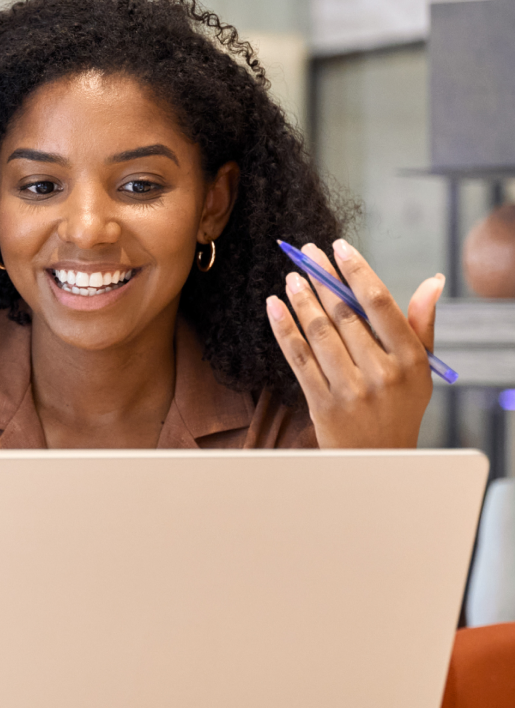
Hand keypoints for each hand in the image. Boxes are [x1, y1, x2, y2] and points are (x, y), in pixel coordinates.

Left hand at [266, 239, 441, 447]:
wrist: (380, 460)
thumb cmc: (399, 406)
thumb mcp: (421, 368)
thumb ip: (421, 324)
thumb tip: (433, 282)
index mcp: (410, 359)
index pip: (380, 303)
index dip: (357, 271)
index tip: (340, 247)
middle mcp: (381, 373)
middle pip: (345, 314)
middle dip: (323, 279)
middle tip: (306, 255)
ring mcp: (350, 389)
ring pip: (319, 332)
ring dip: (301, 300)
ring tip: (292, 277)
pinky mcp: (323, 403)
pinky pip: (299, 358)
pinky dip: (285, 330)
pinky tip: (275, 307)